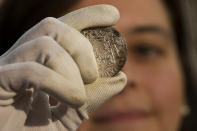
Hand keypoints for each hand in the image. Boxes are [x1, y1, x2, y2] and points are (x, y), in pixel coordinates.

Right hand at [0, 4, 125, 130]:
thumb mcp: (70, 114)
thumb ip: (92, 96)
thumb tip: (120, 78)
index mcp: (38, 62)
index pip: (62, 29)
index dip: (87, 18)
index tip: (113, 16)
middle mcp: (21, 59)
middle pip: (53, 26)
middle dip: (82, 44)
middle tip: (93, 73)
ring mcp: (6, 68)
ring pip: (45, 43)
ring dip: (72, 68)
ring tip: (80, 95)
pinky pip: (34, 70)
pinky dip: (60, 83)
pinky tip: (73, 99)